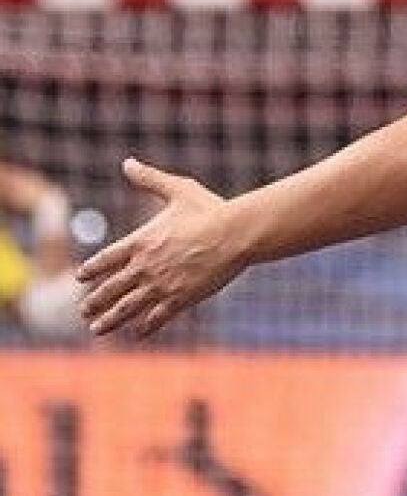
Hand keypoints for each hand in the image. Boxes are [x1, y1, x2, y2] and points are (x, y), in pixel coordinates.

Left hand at [75, 158, 242, 338]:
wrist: (237, 233)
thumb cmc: (210, 209)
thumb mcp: (178, 190)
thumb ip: (150, 179)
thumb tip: (127, 163)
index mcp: (141, 241)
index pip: (105, 259)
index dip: (91, 270)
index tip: (80, 278)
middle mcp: (145, 266)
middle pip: (110, 288)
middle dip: (94, 301)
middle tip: (83, 311)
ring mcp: (162, 284)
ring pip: (127, 307)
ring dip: (110, 320)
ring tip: (96, 329)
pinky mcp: (181, 298)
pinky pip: (157, 317)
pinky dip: (145, 327)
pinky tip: (138, 333)